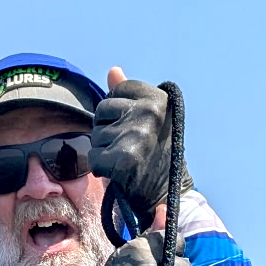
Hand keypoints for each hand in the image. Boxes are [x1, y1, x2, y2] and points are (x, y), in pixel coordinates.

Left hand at [89, 68, 193, 224]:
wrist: (170, 195)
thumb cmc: (157, 156)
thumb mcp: (149, 119)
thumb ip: (128, 95)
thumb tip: (113, 70)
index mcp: (158, 98)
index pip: (116, 90)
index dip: (120, 111)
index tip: (138, 128)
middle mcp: (148, 113)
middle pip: (102, 110)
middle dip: (109, 129)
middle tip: (131, 147)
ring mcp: (136, 135)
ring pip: (96, 134)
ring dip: (105, 149)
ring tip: (128, 160)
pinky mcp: (124, 159)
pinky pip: (94, 157)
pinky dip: (101, 168)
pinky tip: (119, 173)